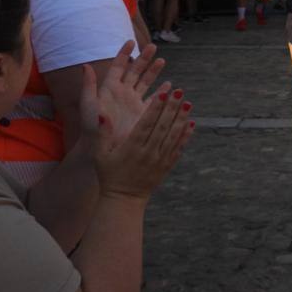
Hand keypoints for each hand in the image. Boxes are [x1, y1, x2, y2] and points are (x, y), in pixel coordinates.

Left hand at [79, 41, 167, 153]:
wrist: (103, 149)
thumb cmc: (92, 128)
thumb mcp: (89, 105)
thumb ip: (88, 86)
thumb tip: (86, 65)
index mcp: (110, 89)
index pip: (118, 67)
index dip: (124, 54)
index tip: (131, 41)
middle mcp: (123, 93)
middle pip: (135, 71)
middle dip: (144, 58)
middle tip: (153, 46)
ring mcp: (134, 102)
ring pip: (146, 82)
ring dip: (154, 71)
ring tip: (162, 61)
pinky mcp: (143, 113)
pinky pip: (155, 99)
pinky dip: (163, 91)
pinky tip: (170, 85)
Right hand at [93, 81, 193, 200]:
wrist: (123, 199)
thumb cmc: (109, 174)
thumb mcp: (100, 155)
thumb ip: (102, 135)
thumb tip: (102, 115)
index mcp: (131, 148)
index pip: (146, 124)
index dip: (155, 108)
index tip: (163, 94)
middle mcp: (148, 153)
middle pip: (162, 127)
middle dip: (171, 108)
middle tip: (179, 92)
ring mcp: (159, 159)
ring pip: (173, 136)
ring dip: (181, 118)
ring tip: (188, 103)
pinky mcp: (167, 165)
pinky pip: (178, 148)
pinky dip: (185, 135)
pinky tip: (191, 123)